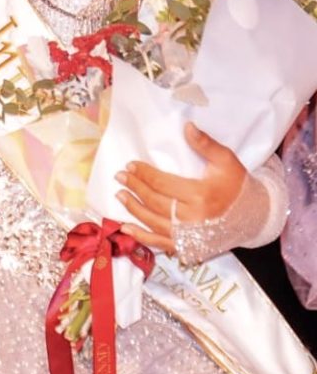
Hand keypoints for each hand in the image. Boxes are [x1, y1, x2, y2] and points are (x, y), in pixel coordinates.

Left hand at [114, 122, 246, 253]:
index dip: (144, 174)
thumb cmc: (237, 185)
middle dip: (135, 188)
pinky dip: (141, 236)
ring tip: (120, 195)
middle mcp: (192, 219)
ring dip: (133, 209)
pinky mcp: (187, 247)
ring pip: (153, 222)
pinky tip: (126, 228)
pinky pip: (159, 243)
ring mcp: (189, 236)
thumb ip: (205, 144)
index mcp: (201, 195)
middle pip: (155, 202)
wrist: (253, 216)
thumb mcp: (226, 160)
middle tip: (120, 177)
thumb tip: (187, 127)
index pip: (163, 183)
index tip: (130, 165)